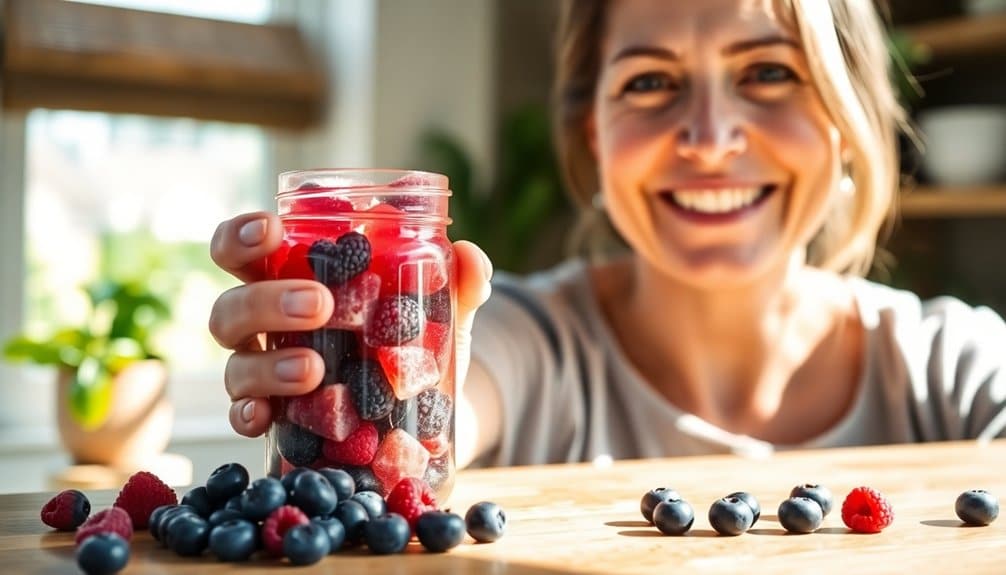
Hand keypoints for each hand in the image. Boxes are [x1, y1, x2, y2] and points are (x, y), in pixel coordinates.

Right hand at [208, 211, 491, 437]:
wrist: (427, 424)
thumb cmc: (414, 347)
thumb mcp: (441, 314)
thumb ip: (459, 285)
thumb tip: (472, 259)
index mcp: (293, 282)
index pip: (244, 250)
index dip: (244, 236)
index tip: (272, 231)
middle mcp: (266, 328)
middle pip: (232, 306)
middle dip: (267, 300)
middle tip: (320, 304)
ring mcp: (265, 376)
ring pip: (236, 365)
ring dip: (269, 364)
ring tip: (314, 369)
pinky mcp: (276, 424)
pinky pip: (243, 418)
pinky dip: (249, 415)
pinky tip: (266, 416)